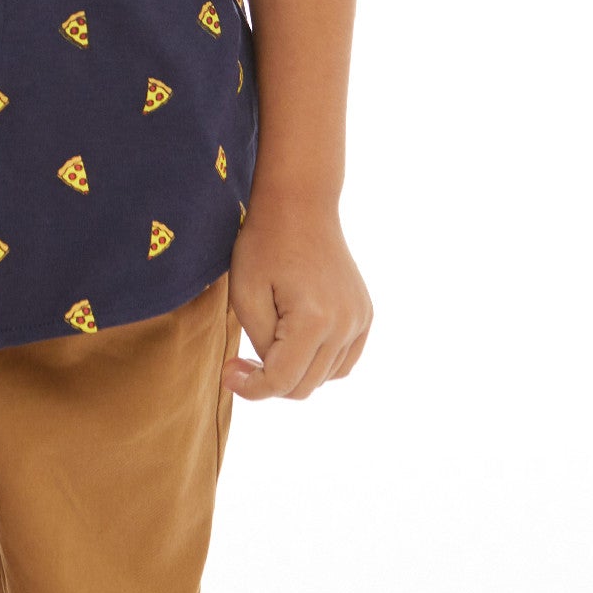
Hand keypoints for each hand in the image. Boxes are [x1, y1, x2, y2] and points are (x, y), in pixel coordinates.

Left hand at [220, 197, 371, 400]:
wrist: (300, 204)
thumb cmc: (264, 244)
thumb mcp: (246, 294)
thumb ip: (261, 343)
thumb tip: (273, 372)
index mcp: (314, 321)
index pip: (282, 382)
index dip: (251, 388)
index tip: (228, 374)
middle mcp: (344, 325)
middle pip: (305, 386)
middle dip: (269, 382)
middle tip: (240, 363)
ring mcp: (359, 319)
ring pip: (325, 377)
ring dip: (296, 373)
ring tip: (268, 348)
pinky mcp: (364, 314)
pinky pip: (343, 360)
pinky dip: (320, 363)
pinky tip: (296, 344)